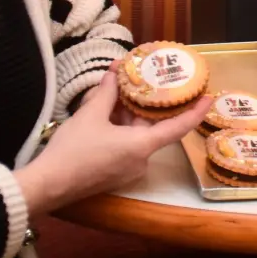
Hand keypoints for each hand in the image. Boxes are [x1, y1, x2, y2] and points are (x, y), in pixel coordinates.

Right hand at [16, 71, 211, 214]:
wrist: (48, 184)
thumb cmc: (72, 150)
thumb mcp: (90, 115)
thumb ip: (107, 93)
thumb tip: (114, 73)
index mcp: (141, 146)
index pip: (177, 128)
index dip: (195, 112)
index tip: (208, 98)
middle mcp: (140, 161)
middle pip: (151, 127)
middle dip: (144, 104)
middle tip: (141, 79)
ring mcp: (127, 169)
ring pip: (135, 135)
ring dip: (127, 114)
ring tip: (114, 89)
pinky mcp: (114, 174)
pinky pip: (124, 145)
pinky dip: (119, 128)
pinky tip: (104, 111)